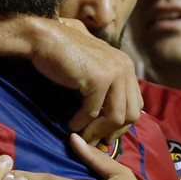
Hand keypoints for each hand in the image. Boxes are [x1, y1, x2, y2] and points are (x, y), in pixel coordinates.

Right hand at [29, 18, 141, 144]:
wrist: (45, 39)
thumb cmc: (63, 56)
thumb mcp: (92, 72)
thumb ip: (105, 90)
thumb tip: (109, 124)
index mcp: (126, 66)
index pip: (136, 105)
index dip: (121, 124)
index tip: (104, 135)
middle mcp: (125, 67)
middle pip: (132, 114)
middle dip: (112, 132)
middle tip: (94, 140)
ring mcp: (114, 72)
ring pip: (116, 117)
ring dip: (97, 131)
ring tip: (82, 136)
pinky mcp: (99, 79)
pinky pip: (93, 112)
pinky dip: (81, 123)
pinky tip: (71, 124)